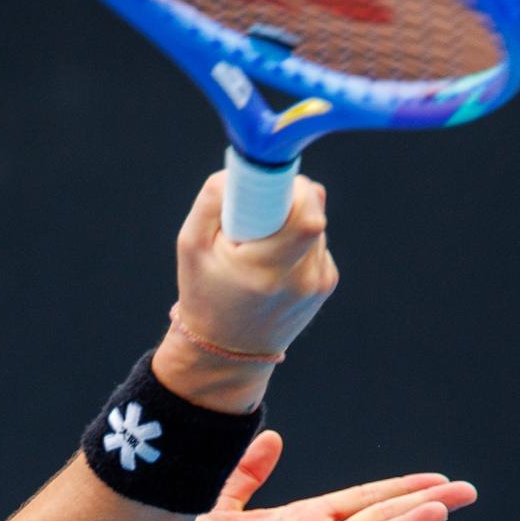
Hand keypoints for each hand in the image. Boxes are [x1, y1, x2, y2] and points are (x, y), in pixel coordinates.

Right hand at [172, 170, 336, 360]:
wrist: (228, 350)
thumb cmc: (205, 293)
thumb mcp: (192, 245)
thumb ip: (213, 200)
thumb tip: (244, 170)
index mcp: (267, 270)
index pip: (306, 214)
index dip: (291, 190)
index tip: (267, 190)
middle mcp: (302, 279)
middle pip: (313, 211)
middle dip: (287, 198)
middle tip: (258, 213)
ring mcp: (319, 283)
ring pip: (317, 222)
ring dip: (291, 219)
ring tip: (260, 245)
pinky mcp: (327, 283)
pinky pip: (318, 240)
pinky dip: (298, 239)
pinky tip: (274, 260)